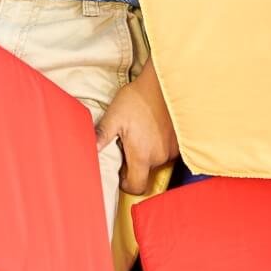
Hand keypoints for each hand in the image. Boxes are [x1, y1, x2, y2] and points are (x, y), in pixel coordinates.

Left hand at [95, 61, 178, 195]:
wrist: (162, 83)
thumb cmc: (137, 99)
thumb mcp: (114, 116)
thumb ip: (102, 136)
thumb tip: (89, 151)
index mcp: (142, 155)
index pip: (137, 187)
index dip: (127, 184)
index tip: (121, 171)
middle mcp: (159, 156)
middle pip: (145, 172)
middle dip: (135, 162)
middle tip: (128, 142)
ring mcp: (172, 149)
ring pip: (156, 161)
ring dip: (148, 152)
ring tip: (141, 131)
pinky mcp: (181, 141)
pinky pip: (167, 151)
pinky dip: (159, 144)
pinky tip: (153, 128)